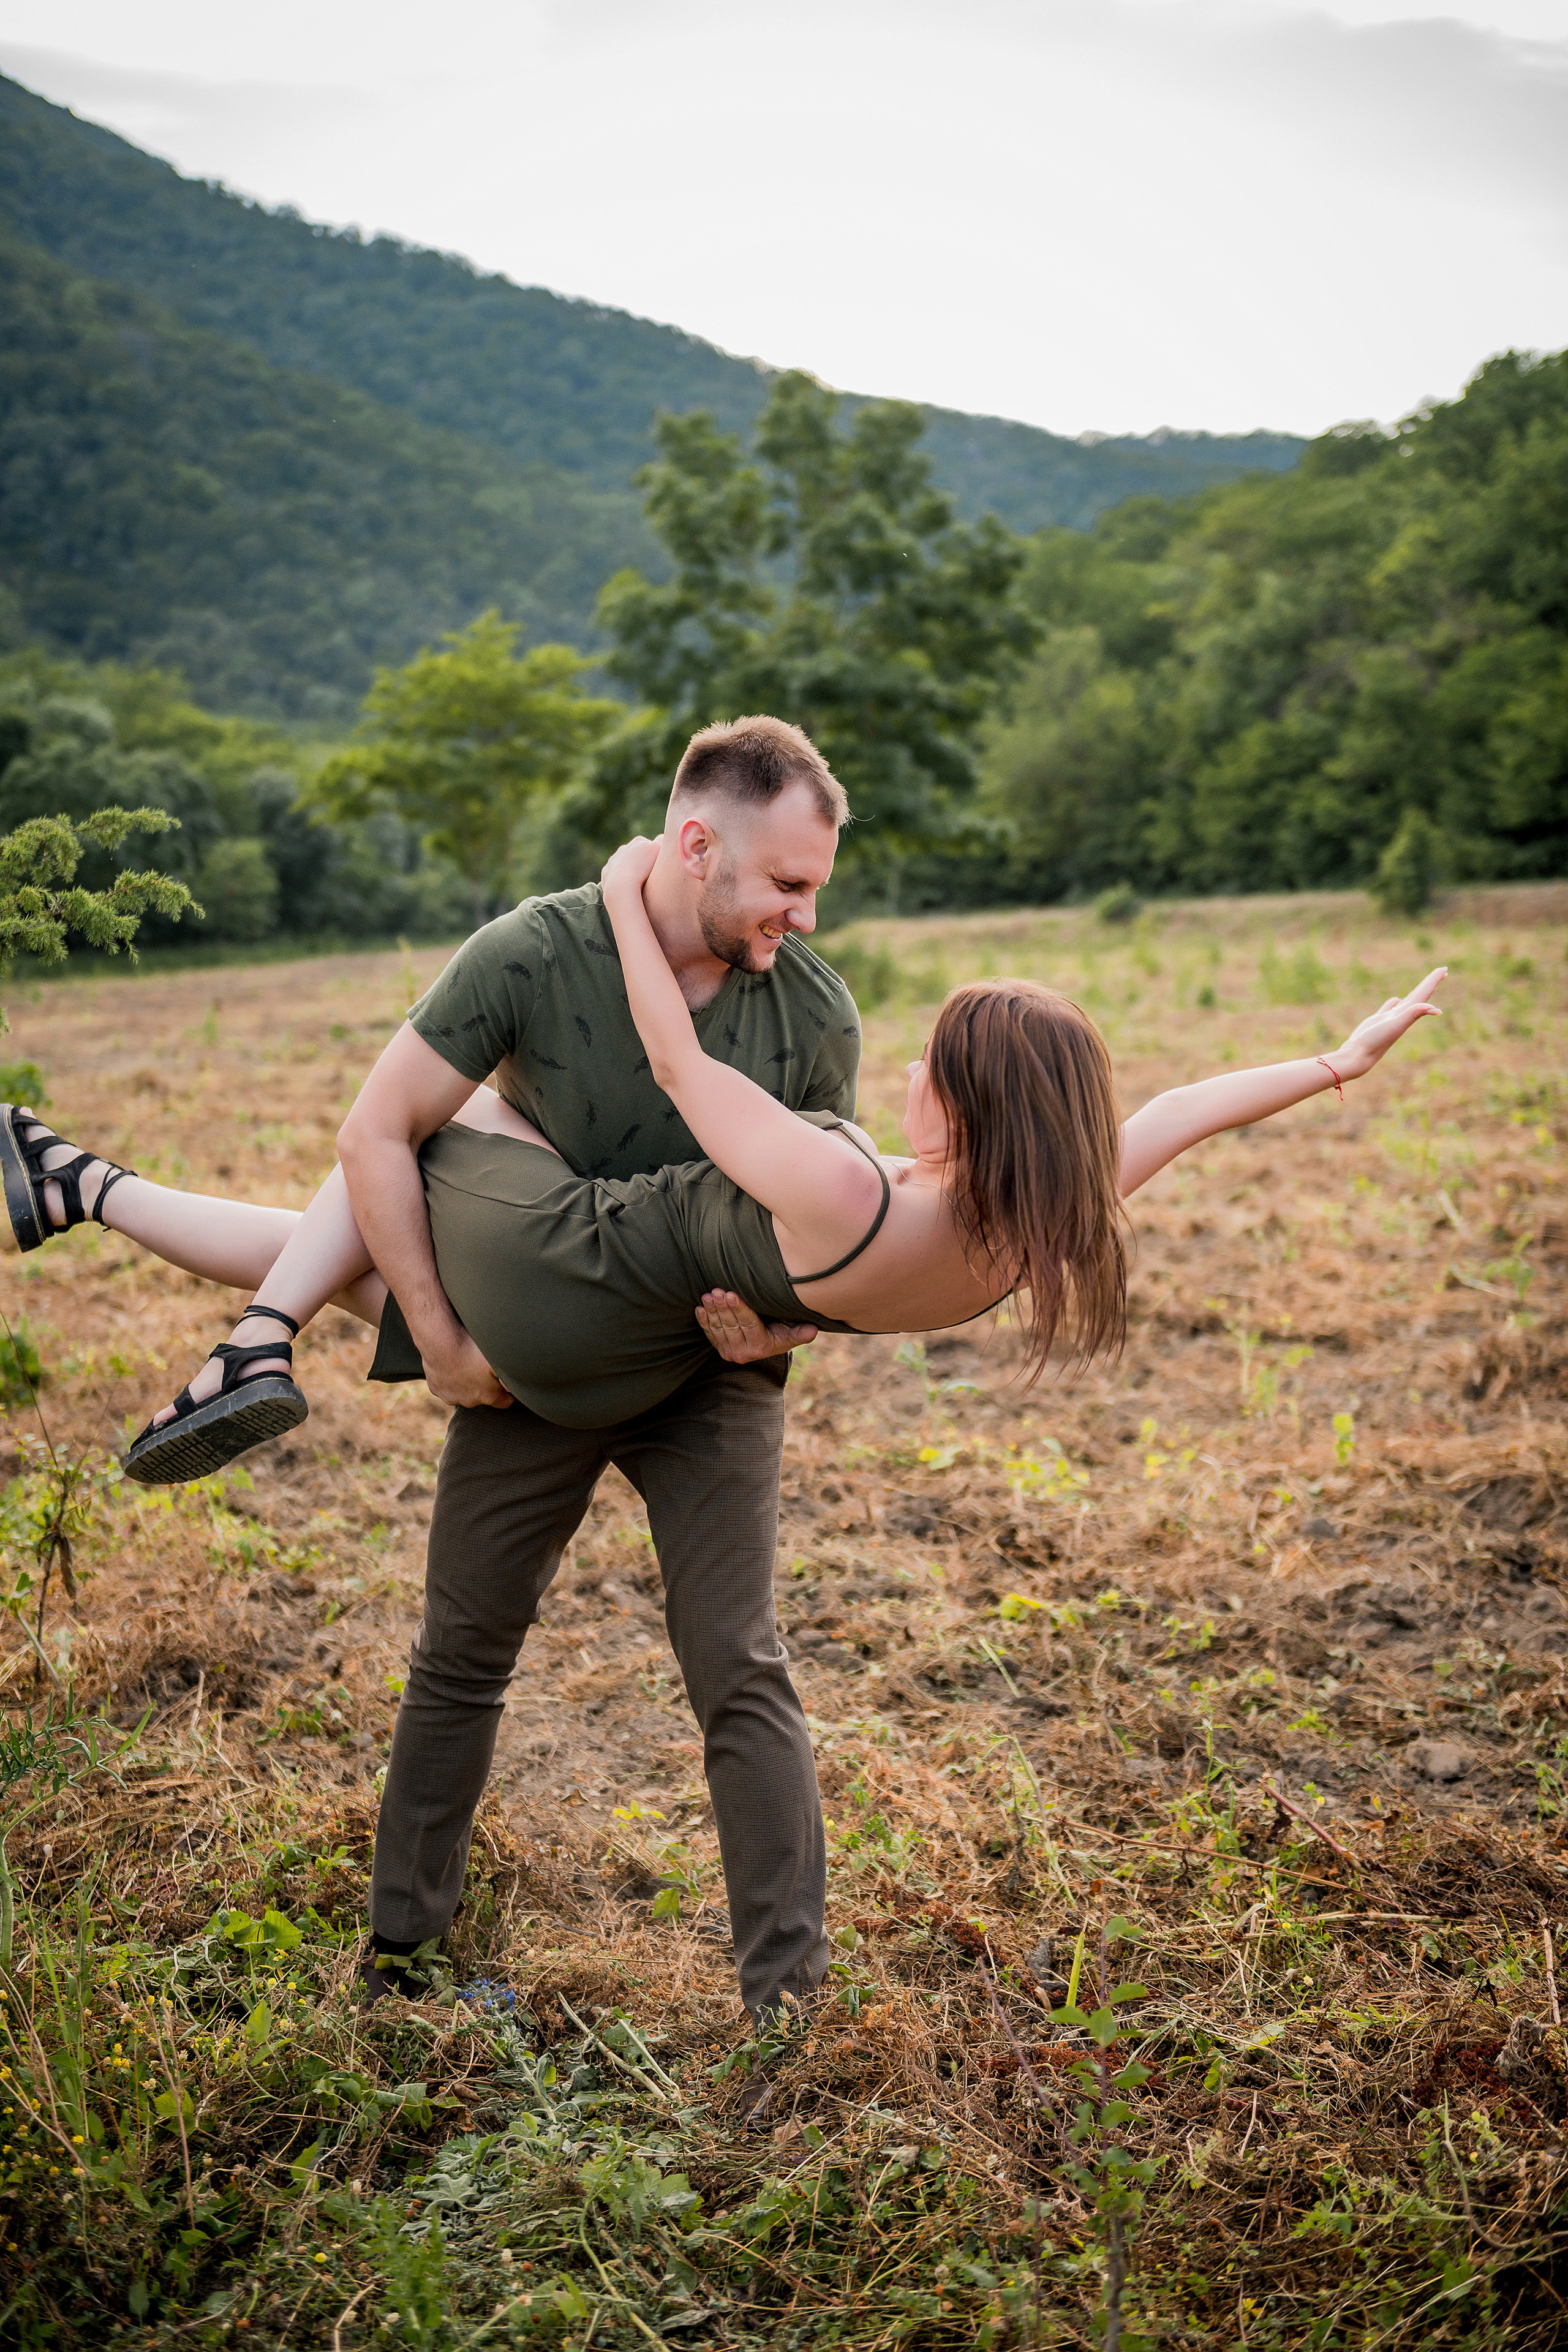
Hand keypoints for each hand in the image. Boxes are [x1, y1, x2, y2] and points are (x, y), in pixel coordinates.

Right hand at [418, 1328, 513, 1410]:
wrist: (441, 1342)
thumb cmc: (473, 1349)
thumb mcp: (500, 1360)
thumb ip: (512, 1374)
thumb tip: (522, 1384)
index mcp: (488, 1396)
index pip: (505, 1401)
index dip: (508, 1392)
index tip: (507, 1381)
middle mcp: (469, 1402)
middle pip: (482, 1397)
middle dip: (485, 1386)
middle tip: (484, 1368)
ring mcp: (450, 1396)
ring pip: (462, 1392)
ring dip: (466, 1383)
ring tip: (467, 1364)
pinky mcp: (435, 1388)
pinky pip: (445, 1386)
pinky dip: (449, 1378)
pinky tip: (452, 1364)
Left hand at [600, 835, 662, 898]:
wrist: (621, 886)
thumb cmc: (643, 868)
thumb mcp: (659, 850)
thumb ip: (662, 840)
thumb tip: (661, 837)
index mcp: (639, 841)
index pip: (652, 846)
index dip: (657, 857)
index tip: (659, 867)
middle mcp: (624, 848)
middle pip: (637, 855)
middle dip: (642, 862)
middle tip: (649, 875)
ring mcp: (613, 860)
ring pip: (625, 864)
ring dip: (631, 871)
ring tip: (638, 883)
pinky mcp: (606, 873)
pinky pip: (615, 876)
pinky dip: (620, 880)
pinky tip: (627, 887)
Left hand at [696, 1290, 818, 1363]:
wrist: (765, 1343)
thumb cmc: (781, 1332)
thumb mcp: (792, 1333)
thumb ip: (801, 1332)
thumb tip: (813, 1330)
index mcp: (761, 1348)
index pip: (749, 1325)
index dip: (740, 1309)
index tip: (732, 1294)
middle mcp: (743, 1354)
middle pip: (731, 1325)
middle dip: (723, 1307)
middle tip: (717, 1290)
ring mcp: (729, 1352)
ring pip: (719, 1328)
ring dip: (712, 1311)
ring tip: (709, 1295)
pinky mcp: (719, 1348)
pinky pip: (709, 1333)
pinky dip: (704, 1320)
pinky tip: (700, 1307)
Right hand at [1328, 967, 1446, 1080]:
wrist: (1359, 1055)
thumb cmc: (1376, 1040)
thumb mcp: (1396, 1025)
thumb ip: (1414, 1014)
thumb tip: (1438, 1010)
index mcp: (1408, 1014)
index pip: (1424, 993)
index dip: (1433, 981)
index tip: (1444, 969)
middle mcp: (1403, 1015)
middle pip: (1420, 995)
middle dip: (1431, 983)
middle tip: (1443, 971)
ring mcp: (1391, 1018)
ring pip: (1407, 1001)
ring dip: (1417, 992)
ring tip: (1424, 985)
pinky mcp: (1379, 1021)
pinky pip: (1391, 1007)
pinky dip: (1396, 1002)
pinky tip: (1397, 1000)